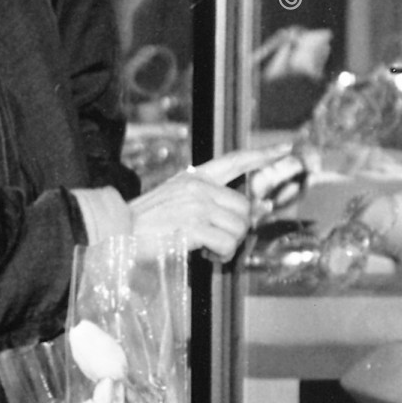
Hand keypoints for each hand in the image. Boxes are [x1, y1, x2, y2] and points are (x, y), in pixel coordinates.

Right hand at [128, 146, 288, 259]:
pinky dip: (223, 255)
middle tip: (219, 241)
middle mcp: (198, 187)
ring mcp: (196, 206)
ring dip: (230, 245)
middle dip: (238, 229)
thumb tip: (255, 209)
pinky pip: (227, 243)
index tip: (286, 147)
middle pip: (244, 208)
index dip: (262, 154)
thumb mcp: (175, 202)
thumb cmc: (144, 223)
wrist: (116, 230)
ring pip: (239, 227)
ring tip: (210, 250)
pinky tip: (208, 255)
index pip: (234, 160)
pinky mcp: (193, 226)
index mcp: (193, 177)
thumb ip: (209, 202)